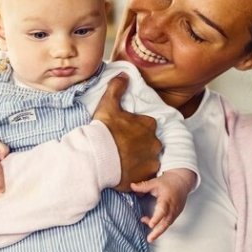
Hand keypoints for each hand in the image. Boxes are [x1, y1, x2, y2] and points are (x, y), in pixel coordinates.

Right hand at [91, 74, 161, 190]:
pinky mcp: (145, 177)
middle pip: (150, 142)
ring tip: (124, 162)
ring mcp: (151, 161)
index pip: (147, 124)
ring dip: (139, 160)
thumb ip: (117, 87)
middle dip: (140, 145)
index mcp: (148, 124)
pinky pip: (145, 175)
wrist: (97, 157)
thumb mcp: (108, 104)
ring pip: (149, 159)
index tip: (125, 132)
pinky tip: (126, 172)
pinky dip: (138, 174)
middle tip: (123, 148)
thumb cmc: (103, 131)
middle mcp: (154, 142)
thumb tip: (125, 74)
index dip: (136, 128)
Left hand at [132, 168, 195, 241]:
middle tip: (150, 239)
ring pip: (167, 224)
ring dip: (158, 231)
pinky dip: (161, 226)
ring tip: (149, 237)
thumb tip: (131, 186)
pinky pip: (168, 222)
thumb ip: (143, 186)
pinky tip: (152, 224)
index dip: (157, 218)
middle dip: (158, 232)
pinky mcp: (175, 214)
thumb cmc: (169, 182)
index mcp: (167, 199)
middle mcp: (172, 207)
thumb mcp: (155, 182)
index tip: (151, 225)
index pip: (162, 210)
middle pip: (166, 222)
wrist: (182, 181)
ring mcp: (175, 212)